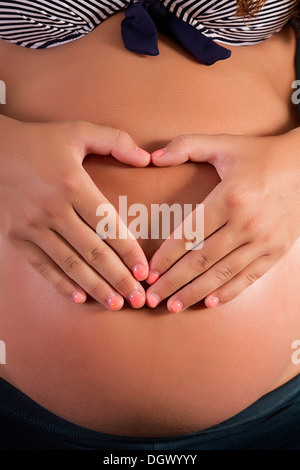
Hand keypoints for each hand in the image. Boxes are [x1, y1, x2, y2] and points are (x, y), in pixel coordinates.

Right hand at [0, 117, 150, 308]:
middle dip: (119, 278)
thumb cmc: (39, 141)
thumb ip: (116, 141)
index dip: (129, 252)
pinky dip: (60, 283)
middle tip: (138, 299)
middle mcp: (53, 209)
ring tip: (115, 303)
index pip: (109, 227)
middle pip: (94, 252)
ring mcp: (32, 226)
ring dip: (95, 287)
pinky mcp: (16, 236)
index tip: (144, 271)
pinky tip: (79, 297)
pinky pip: (42, 266)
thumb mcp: (78, 131)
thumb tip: (147, 159)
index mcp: (73, 185)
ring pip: (70, 264)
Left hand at [146, 130, 299, 311]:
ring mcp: (263, 240)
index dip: (166, 257)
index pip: (189, 235)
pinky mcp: (276, 250)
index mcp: (229, 198)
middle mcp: (246, 223)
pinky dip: (228, 292)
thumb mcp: (223, 144)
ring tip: (173, 306)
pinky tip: (210, 302)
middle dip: (173, 282)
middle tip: (153, 298)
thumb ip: (186, 146)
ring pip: (222, 274)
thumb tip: (152, 156)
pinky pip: (249, 277)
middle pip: (201, 260)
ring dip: (195, 293)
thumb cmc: (260, 155)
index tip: (149, 273)